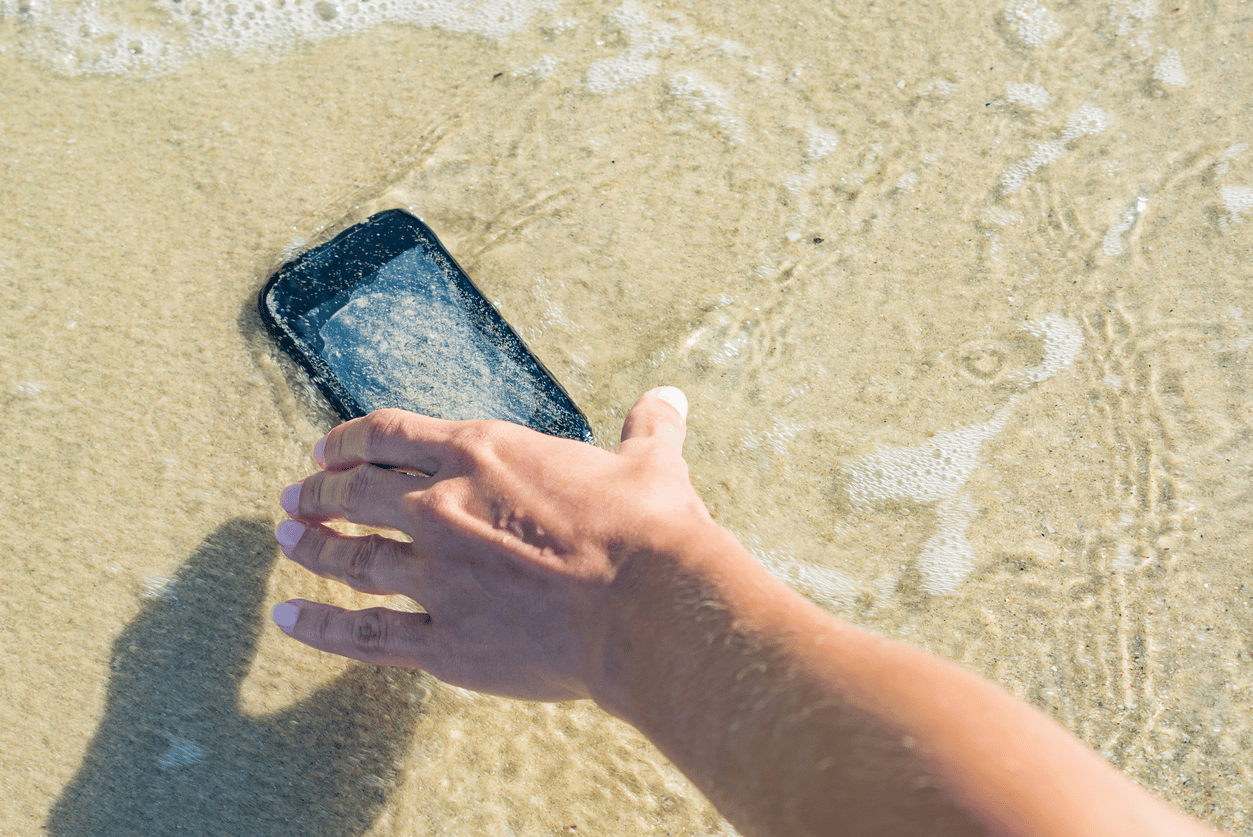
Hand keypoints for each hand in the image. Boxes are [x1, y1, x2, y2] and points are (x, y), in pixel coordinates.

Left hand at [272, 387, 707, 701]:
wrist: (648, 606)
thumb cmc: (650, 528)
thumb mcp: (651, 462)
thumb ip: (648, 426)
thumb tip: (670, 396)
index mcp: (482, 454)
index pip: (389, 436)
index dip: (348, 440)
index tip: (325, 450)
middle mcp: (442, 508)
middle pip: (355, 495)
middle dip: (317, 494)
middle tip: (292, 500)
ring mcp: (436, 576)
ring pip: (351, 559)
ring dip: (312, 548)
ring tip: (286, 541)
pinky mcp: (442, 641)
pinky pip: (365, 633)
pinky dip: (320, 625)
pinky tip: (288, 618)